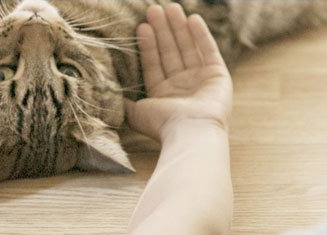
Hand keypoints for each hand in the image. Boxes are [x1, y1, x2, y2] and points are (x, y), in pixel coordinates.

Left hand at [128, 3, 232, 141]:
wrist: (190, 131)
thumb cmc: (162, 124)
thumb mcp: (135, 113)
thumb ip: (123, 101)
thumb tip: (107, 93)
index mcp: (164, 95)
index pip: (153, 63)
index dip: (148, 45)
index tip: (141, 26)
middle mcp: (182, 86)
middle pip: (170, 52)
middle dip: (162, 30)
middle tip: (154, 9)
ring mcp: (201, 80)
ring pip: (187, 48)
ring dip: (178, 27)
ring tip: (170, 7)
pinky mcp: (218, 75)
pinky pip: (208, 50)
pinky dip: (201, 35)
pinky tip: (192, 19)